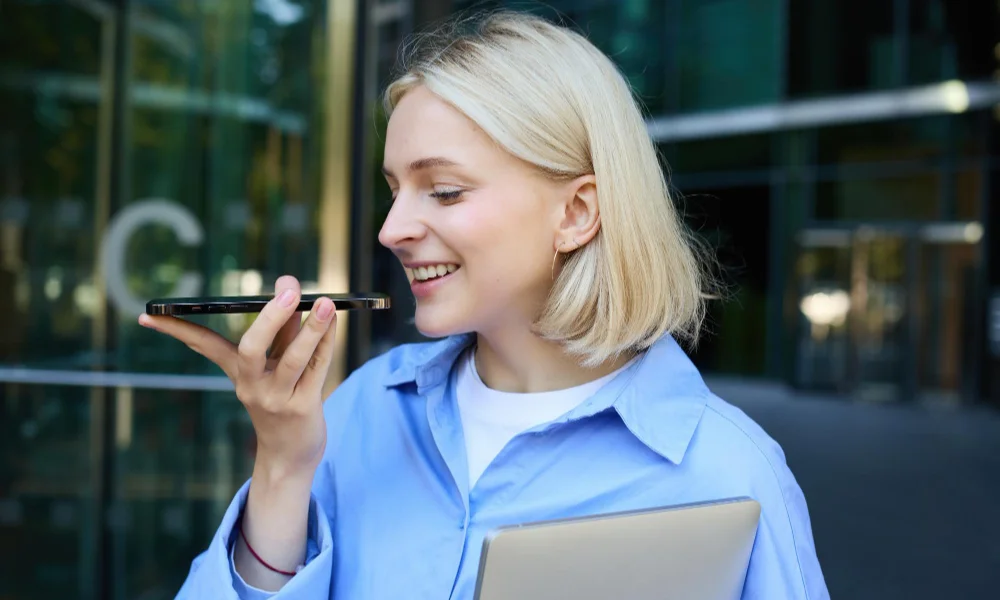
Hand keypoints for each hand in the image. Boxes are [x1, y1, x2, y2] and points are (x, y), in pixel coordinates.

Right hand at [139, 275, 336, 481]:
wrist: (290, 457)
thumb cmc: (283, 402)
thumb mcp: (275, 367)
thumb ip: (283, 331)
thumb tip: (291, 289)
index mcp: (238, 373)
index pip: (204, 346)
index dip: (178, 330)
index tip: (148, 316)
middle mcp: (252, 385)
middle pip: (252, 348)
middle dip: (269, 317)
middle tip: (287, 288)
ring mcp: (276, 399)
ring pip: (292, 359)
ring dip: (311, 328)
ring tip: (324, 302)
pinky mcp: (302, 409)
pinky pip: (317, 369)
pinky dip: (326, 342)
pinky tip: (333, 321)